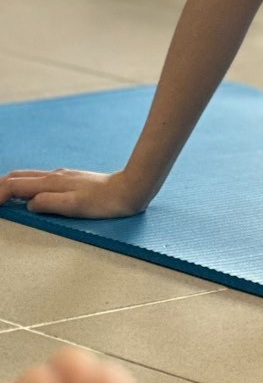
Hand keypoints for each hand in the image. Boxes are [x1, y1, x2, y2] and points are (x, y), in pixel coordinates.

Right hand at [0, 168, 148, 219]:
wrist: (130, 189)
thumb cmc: (105, 202)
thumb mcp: (75, 206)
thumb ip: (49, 204)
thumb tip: (29, 205)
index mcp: (52, 183)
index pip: (16, 185)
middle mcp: (55, 176)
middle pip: (19, 176)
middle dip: (0, 186)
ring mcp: (63, 176)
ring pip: (29, 176)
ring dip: (11, 184)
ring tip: (2, 195)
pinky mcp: (71, 180)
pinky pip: (40, 179)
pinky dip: (26, 184)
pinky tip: (28, 192)